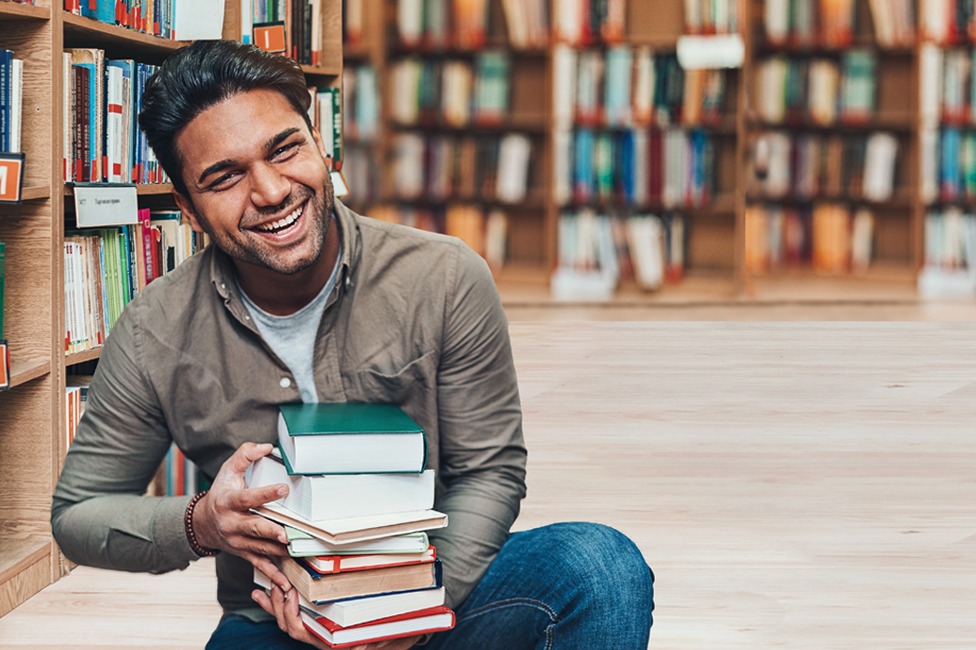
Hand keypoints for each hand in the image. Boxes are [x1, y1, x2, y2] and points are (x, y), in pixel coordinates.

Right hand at [192, 442, 291, 590]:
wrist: (202, 523)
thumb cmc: (220, 493)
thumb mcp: (227, 470)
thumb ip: (245, 455)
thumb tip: (266, 446)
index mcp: (228, 502)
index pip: (247, 498)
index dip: (265, 494)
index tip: (283, 489)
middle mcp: (231, 524)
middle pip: (253, 527)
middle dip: (269, 531)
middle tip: (285, 533)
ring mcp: (237, 541)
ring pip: (259, 547)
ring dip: (277, 551)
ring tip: (295, 551)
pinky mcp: (244, 553)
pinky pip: (259, 565)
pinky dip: (273, 575)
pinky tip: (286, 583)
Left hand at [252, 586, 421, 649]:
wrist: (398, 637)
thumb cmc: (394, 631)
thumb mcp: (387, 634)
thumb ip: (376, 637)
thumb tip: (367, 642)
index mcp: (334, 643)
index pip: (303, 633)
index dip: (291, 614)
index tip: (290, 593)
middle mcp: (323, 641)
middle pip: (291, 627)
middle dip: (279, 606)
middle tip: (278, 583)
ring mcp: (319, 634)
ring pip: (289, 624)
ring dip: (274, 606)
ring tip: (266, 587)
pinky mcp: (318, 627)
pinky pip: (293, 619)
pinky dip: (277, 608)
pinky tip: (264, 595)